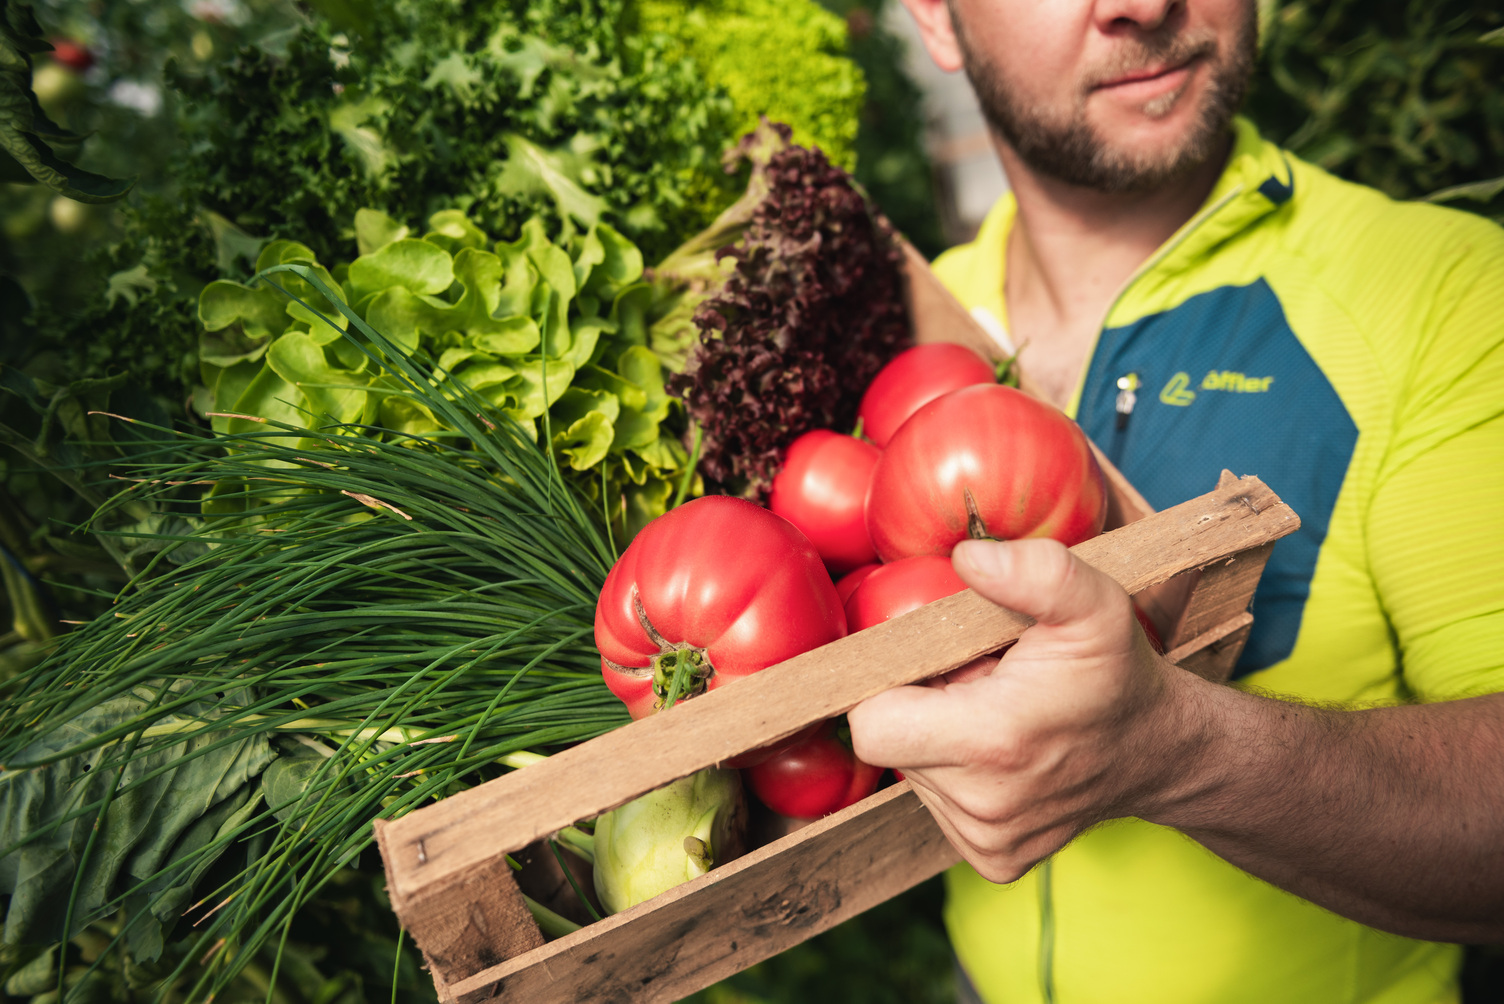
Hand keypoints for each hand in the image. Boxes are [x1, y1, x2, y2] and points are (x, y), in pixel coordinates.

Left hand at [848, 537, 1207, 882]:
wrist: (1158, 750)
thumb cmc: (1116, 674)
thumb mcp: (1094, 605)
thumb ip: (1036, 571)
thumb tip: (966, 557)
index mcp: (992, 744)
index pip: (872, 725)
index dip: (889, 685)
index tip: (936, 663)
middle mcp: (984, 807)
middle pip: (889, 746)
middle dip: (918, 705)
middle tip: (974, 682)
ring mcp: (987, 841)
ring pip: (912, 773)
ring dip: (939, 737)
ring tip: (993, 714)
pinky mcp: (992, 860)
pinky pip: (938, 803)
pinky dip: (957, 772)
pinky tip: (1001, 751)